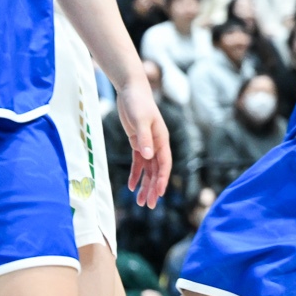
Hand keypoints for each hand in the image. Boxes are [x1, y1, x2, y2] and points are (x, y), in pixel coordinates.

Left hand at [113, 68, 172, 206]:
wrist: (131, 90)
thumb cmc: (138, 102)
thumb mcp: (140, 120)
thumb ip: (144, 138)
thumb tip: (149, 156)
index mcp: (161, 139)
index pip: (164, 164)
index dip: (162, 179)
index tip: (159, 194)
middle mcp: (157, 144)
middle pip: (157, 171)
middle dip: (154, 188)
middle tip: (149, 205)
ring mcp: (147, 144)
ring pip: (148, 169)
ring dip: (145, 185)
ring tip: (141, 202)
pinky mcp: (137, 142)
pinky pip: (138, 163)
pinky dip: (136, 174)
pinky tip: (131, 186)